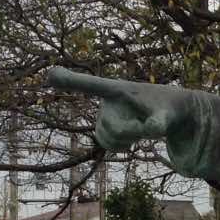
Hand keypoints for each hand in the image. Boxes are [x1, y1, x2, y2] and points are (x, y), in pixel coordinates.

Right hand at [46, 67, 189, 149]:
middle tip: (148, 126)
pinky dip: (122, 145)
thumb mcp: (166, 116)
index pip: (92, 85)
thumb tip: (151, 130)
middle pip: (111, 128)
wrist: (168, 113)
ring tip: (141, 126)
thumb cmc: (167, 109)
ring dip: (127, 139)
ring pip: (107, 139)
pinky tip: (134, 135)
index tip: (50, 74)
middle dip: (130, 133)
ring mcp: (104, 114)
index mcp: (118, 89)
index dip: (71, 81)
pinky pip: (108, 144)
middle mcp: (106, 100)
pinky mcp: (105, 126)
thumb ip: (158, 124)